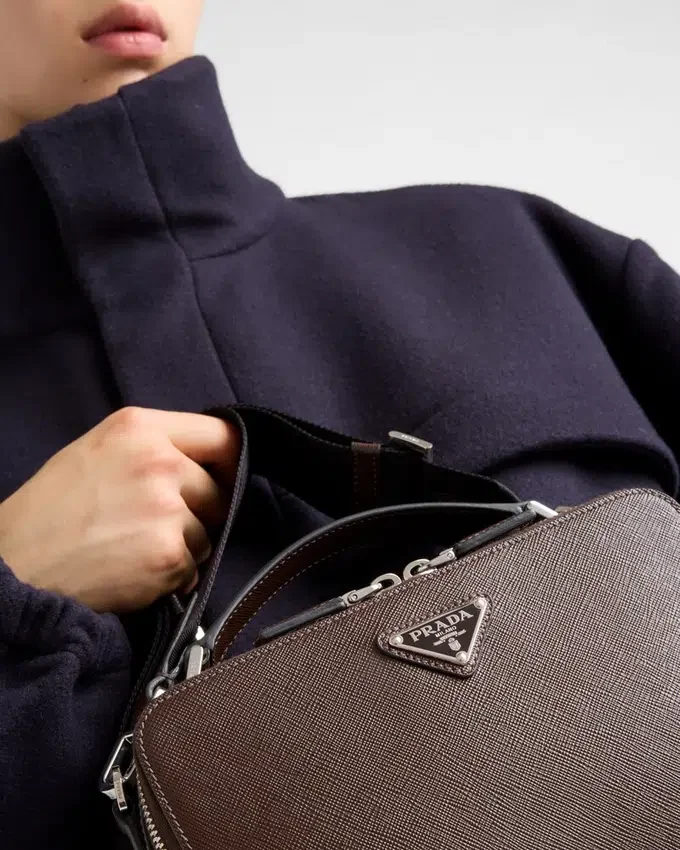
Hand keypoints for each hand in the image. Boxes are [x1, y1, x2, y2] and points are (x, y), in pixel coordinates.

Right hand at [0, 407, 239, 612]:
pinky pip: (193, 567)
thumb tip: (206, 461)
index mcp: (140, 428)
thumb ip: (152, 447)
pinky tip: (132, 571)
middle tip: (152, 523)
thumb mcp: (96, 451)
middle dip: (199, 510)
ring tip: (133, 547)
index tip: (225, 475)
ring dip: (183, 546)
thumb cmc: (50, 510)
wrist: (16, 567)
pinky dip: (171, 577)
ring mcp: (167, 509)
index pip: (222, 434)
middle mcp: (159, 462)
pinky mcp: (168, 554)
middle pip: (219, 489)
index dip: (228, 459)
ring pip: (207, 532)